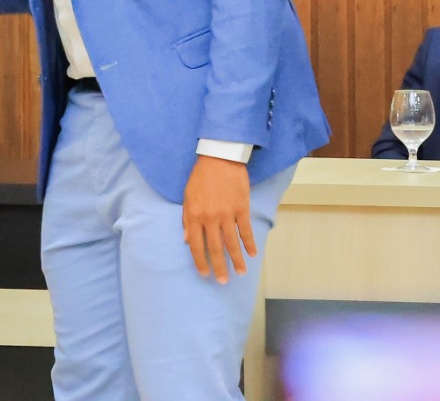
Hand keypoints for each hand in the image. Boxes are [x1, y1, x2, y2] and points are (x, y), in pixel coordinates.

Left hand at [182, 155, 255, 283]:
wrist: (219, 158)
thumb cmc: (201, 177)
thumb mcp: (187, 196)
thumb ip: (186, 219)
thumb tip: (186, 240)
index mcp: (194, 215)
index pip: (196, 244)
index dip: (200, 261)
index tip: (204, 274)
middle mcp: (210, 218)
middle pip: (215, 247)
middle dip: (219, 266)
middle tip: (223, 281)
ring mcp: (227, 214)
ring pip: (232, 242)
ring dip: (236, 260)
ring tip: (240, 273)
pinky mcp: (241, 208)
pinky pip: (245, 230)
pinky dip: (249, 243)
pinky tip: (252, 254)